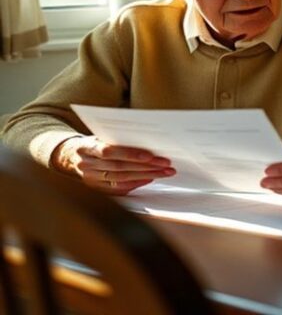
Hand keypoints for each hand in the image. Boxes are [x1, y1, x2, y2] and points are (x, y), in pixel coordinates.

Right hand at [51, 135, 175, 194]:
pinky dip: (137, 183)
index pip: (110, 151)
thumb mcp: (102, 135)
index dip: (130, 154)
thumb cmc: (95, 141)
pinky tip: (150, 178)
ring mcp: (91, 179)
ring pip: (122, 179)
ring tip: (164, 172)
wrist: (73, 155)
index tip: (151, 155)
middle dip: (146, 166)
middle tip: (166, 164)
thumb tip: (148, 138)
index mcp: (87, 147)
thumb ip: (119, 137)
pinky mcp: (97, 189)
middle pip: (120, 167)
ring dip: (147, 176)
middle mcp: (87, 165)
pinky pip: (120, 189)